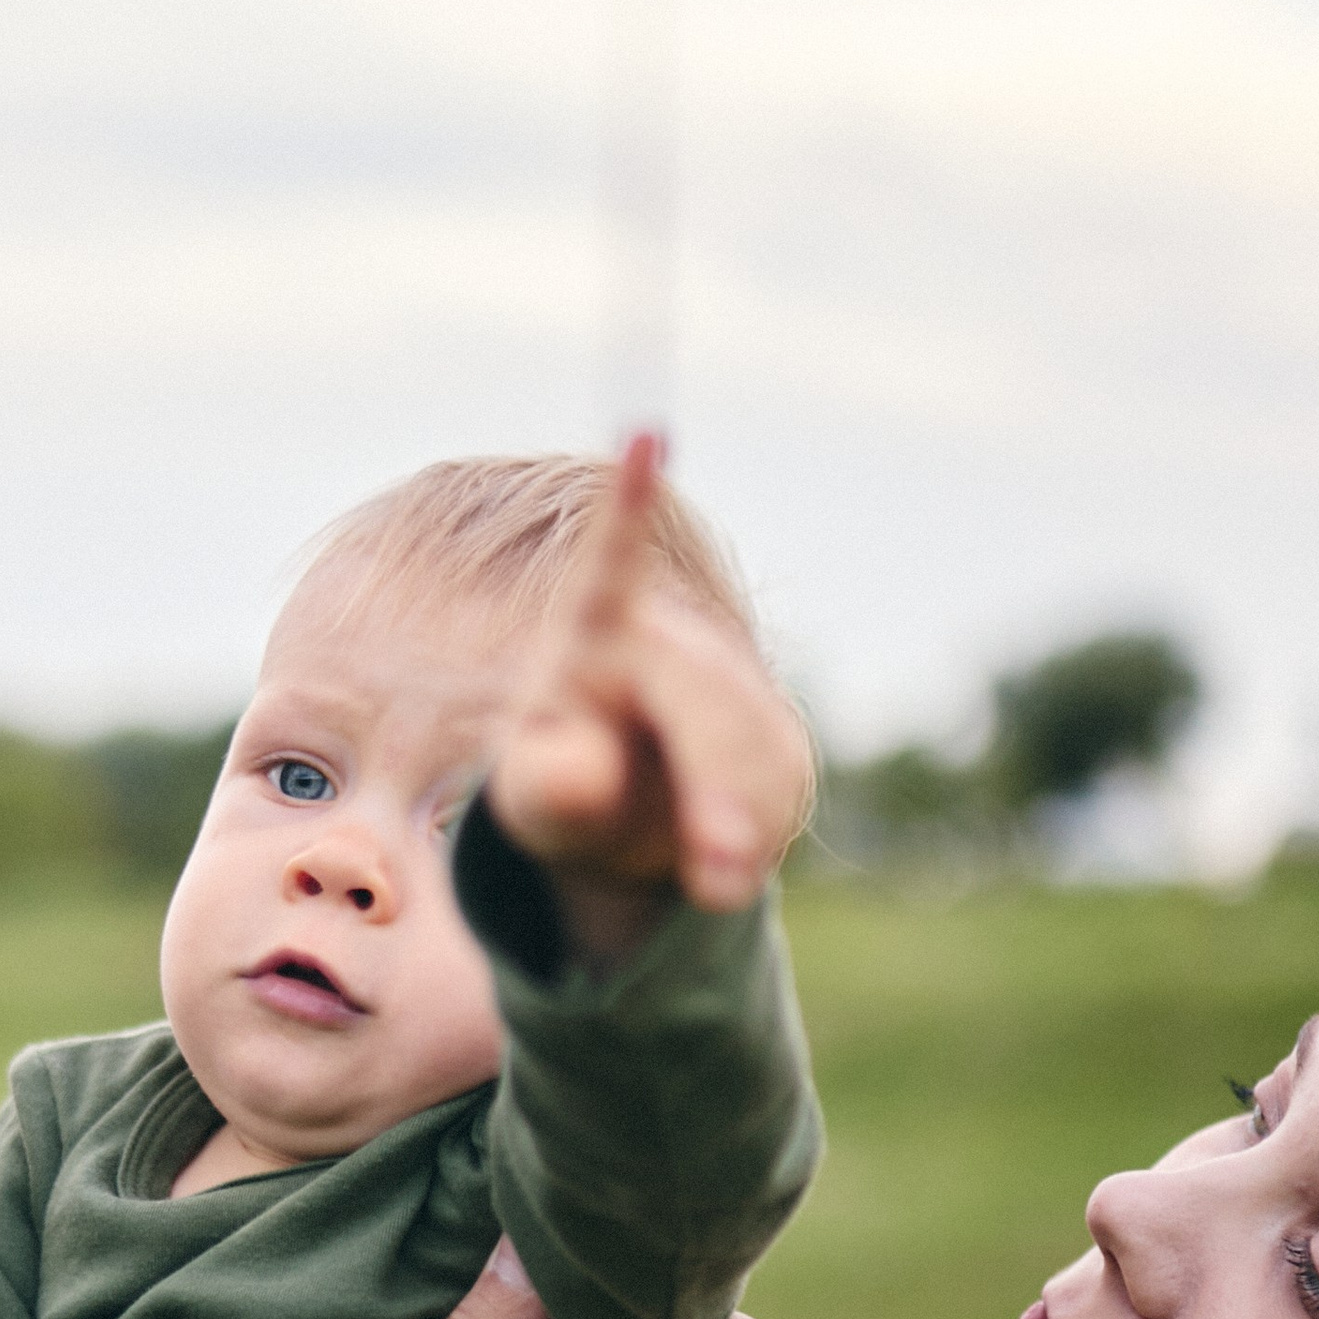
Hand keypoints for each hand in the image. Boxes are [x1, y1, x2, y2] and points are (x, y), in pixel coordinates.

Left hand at [485, 433, 810, 940]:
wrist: (625, 803)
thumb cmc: (562, 782)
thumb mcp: (535, 798)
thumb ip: (550, 785)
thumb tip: (590, 772)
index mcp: (596, 632)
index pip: (612, 566)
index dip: (628, 506)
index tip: (643, 436)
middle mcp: (674, 643)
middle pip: (708, 703)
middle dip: (721, 789)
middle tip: (718, 876)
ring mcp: (734, 685)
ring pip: (759, 750)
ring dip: (748, 822)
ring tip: (713, 882)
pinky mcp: (777, 734)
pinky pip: (784, 783)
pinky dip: (763, 831)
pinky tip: (724, 866)